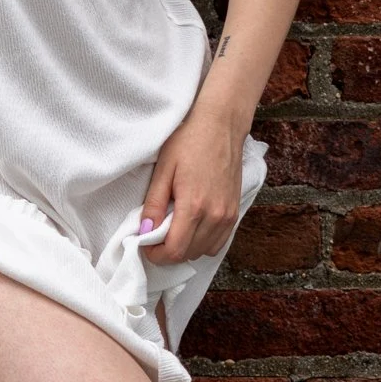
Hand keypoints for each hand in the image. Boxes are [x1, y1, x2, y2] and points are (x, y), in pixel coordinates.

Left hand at [137, 111, 245, 264]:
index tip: (144, 245)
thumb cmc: (188, 142)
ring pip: (204, 251)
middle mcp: (215, 216)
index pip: (175, 251)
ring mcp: (228, 215)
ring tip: (171, 230)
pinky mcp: (235, 211)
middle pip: (189, 254)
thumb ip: (153, 204)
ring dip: (185, 248)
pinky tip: (191, 227)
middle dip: (167, 252)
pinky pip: (219, 242)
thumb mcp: (163, 170)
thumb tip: (144, 231)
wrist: (221, 126)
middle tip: (153, 237)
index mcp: (194, 207)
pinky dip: (203, 243)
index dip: (156, 255)